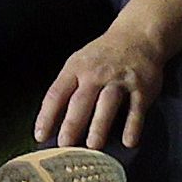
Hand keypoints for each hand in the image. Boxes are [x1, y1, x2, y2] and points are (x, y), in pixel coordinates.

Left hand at [36, 6, 172, 152]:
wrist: (137, 36)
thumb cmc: (102, 56)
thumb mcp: (79, 63)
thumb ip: (67, 88)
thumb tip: (51, 121)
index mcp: (76, 69)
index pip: (57, 94)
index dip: (47, 115)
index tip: (40, 136)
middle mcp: (96, 74)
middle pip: (81, 101)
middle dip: (72, 124)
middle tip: (65, 145)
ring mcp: (119, 80)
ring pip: (107, 103)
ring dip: (99, 125)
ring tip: (93, 146)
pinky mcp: (141, 88)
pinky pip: (136, 109)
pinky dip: (133, 126)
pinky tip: (128, 142)